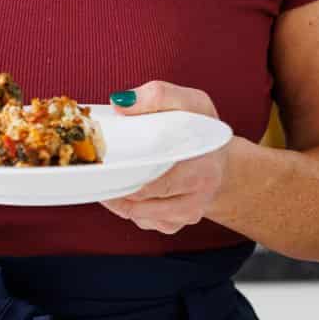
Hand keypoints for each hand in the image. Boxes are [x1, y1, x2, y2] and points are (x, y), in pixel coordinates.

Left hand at [101, 81, 230, 234]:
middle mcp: (198, 196)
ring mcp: (188, 214)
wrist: (220, 158)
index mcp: (202, 167)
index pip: (157, 183)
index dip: (127, 175)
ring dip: (119, 200)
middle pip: (143, 202)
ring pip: (140, 215)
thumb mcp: (190, 102)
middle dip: (116, 188)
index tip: (105, 163)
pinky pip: (145, 222)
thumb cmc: (202, 129)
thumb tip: (121, 103)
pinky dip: (129, 209)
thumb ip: (159, 96)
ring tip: (108, 179)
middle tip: (98, 171)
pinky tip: (126, 190)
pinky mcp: (177, 224)